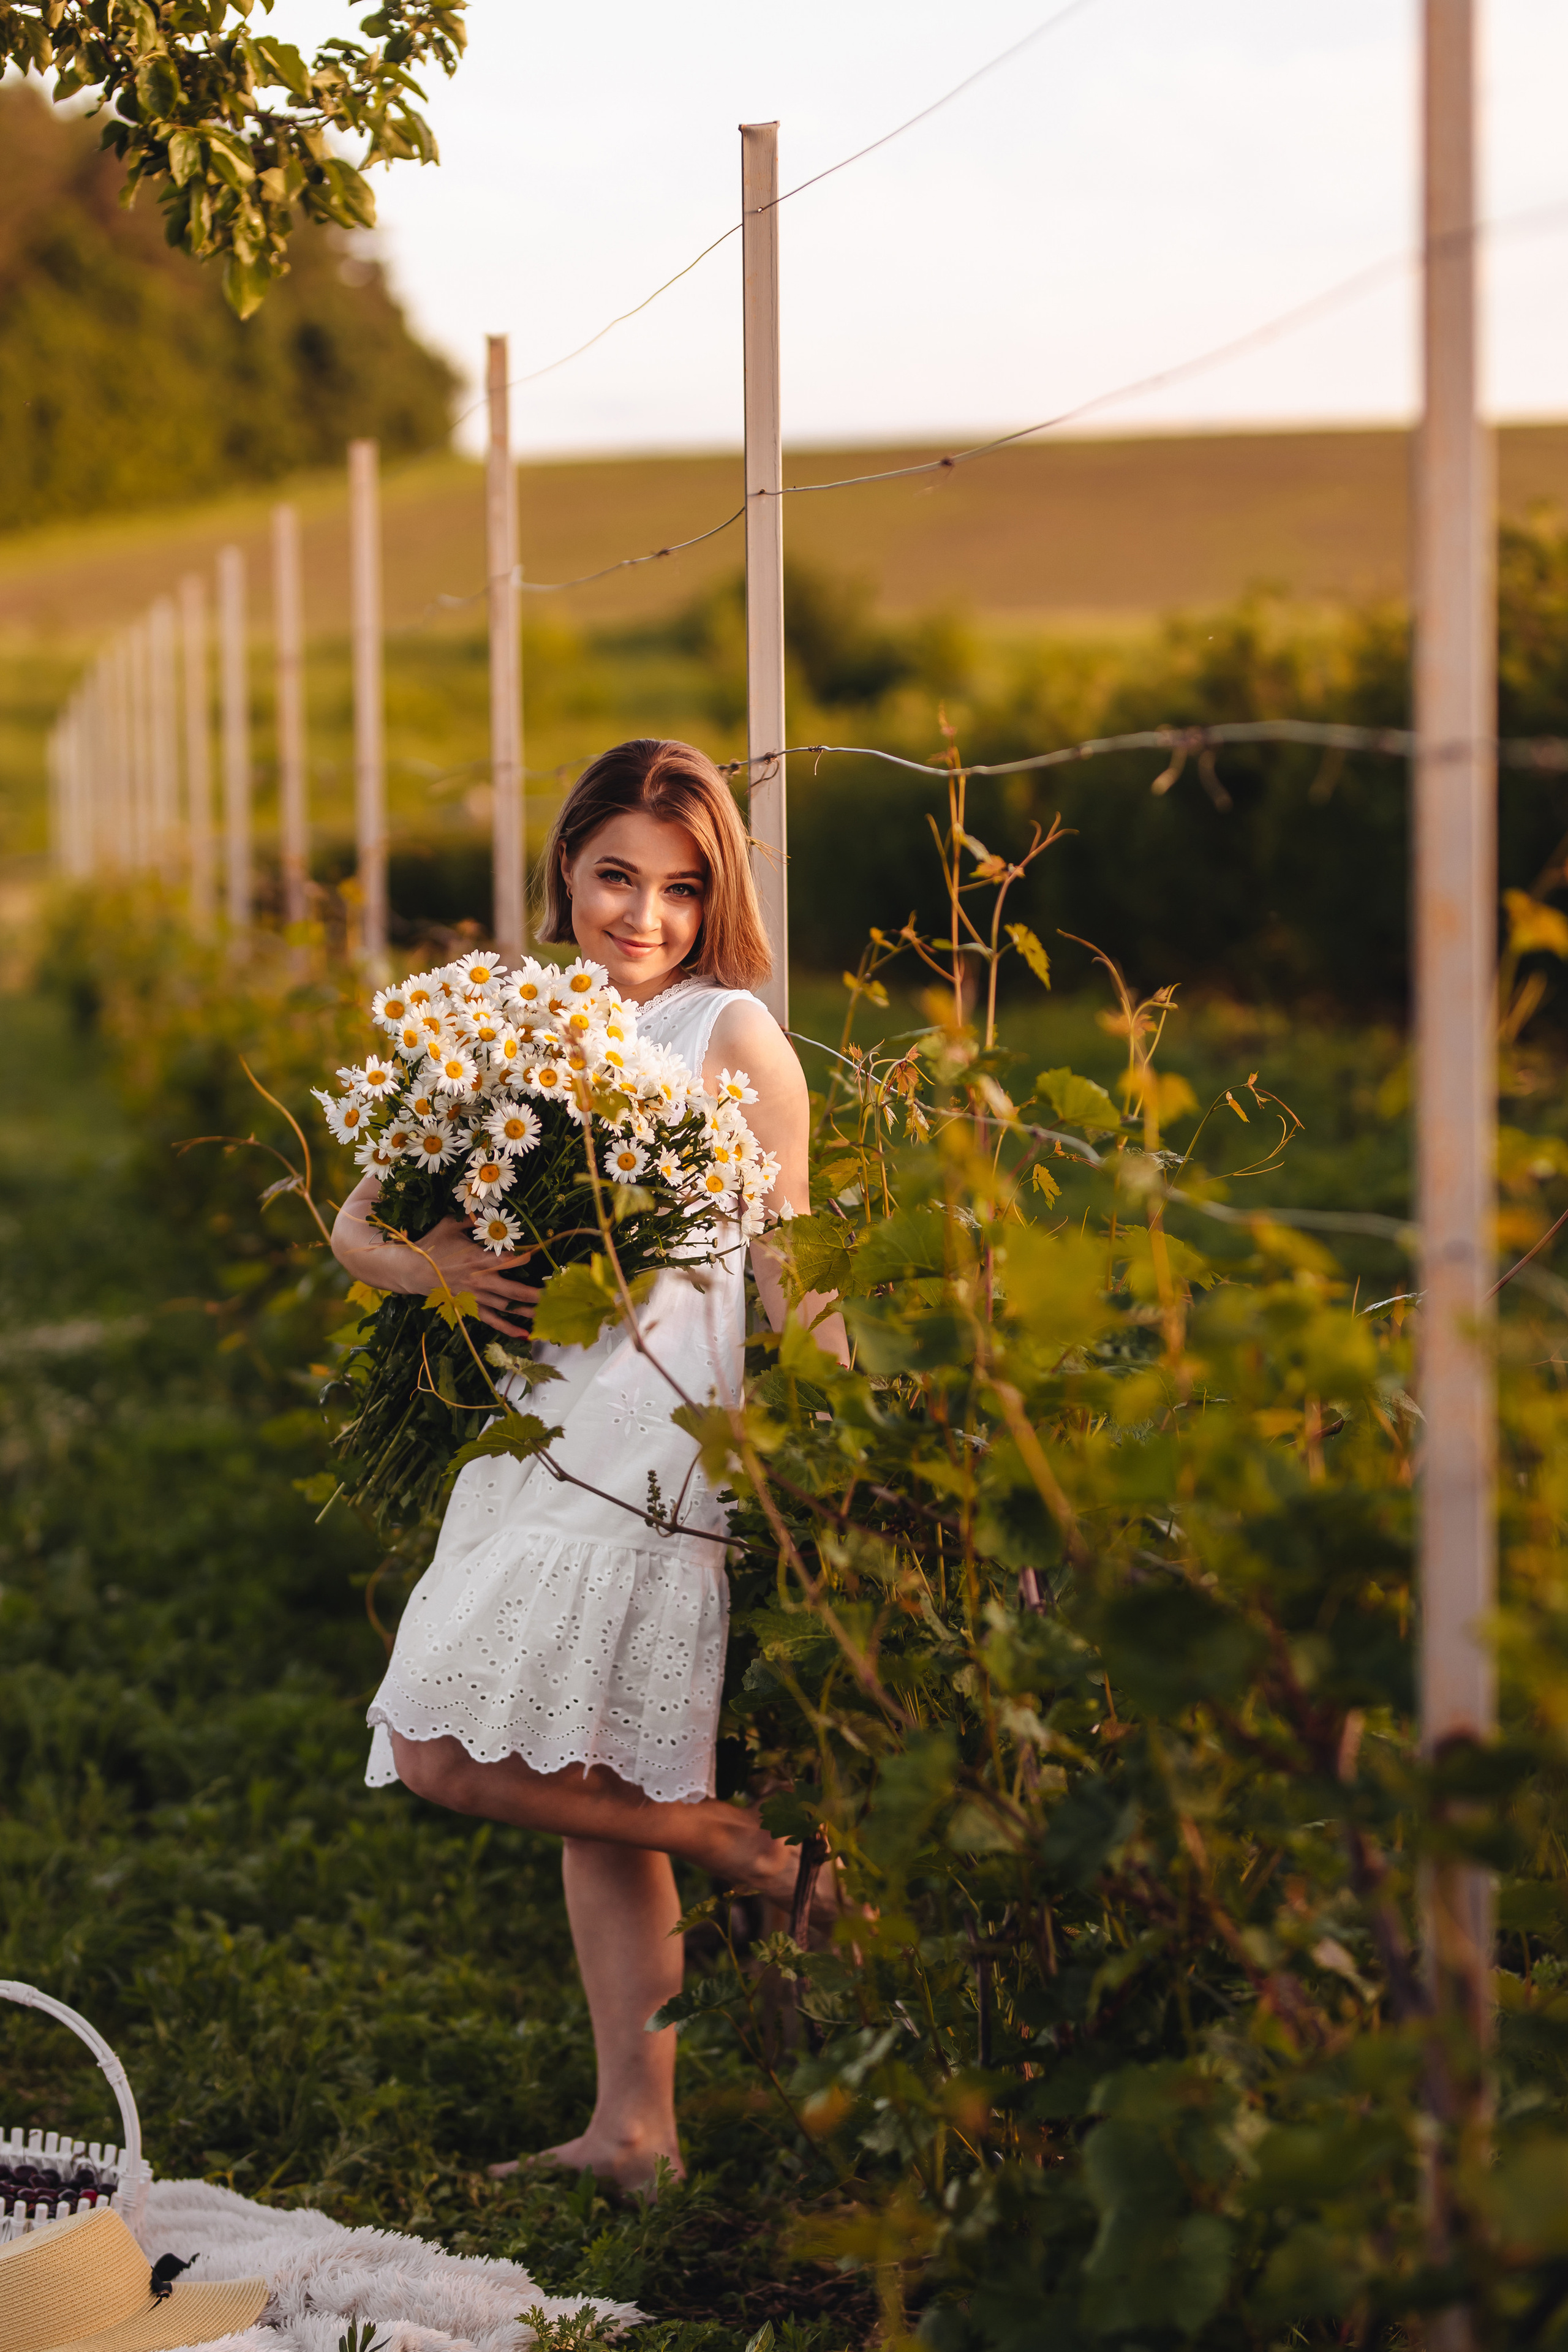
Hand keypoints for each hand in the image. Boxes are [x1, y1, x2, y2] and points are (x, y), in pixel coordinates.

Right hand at [397, 1215, 540, 1338]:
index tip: (538, 1256)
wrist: (411, 1270)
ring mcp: (476, 1297)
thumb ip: (473, 1219)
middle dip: (536, 1294)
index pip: (509, 1260)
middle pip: (514, 1290)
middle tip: (554, 1296)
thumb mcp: (451, 1225)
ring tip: (546, 1315)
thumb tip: (488, 1209)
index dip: (526, 1259)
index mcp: (478, 1259)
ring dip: (527, 1312)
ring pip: (507, 1307)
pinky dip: (508, 1328)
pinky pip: (492, 1321)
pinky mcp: (470, 1308)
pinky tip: (524, 1335)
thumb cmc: (432, 1246)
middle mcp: (480, 1280)